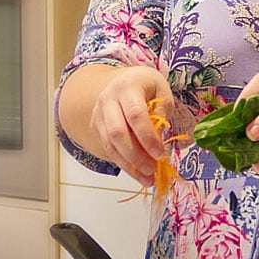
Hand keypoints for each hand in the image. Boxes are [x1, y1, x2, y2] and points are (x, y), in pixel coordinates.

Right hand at [90, 66, 174, 185]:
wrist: (124, 81)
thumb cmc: (146, 87)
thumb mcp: (162, 94)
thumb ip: (160, 118)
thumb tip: (157, 148)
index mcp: (127, 86)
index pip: (135, 115)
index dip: (147, 137)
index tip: (160, 154)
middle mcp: (108, 99)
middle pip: (117, 132)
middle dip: (135, 155)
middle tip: (151, 170)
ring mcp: (99, 113)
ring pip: (110, 144)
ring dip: (128, 165)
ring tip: (146, 178)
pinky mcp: (96, 126)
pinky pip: (107, 148)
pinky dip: (123, 164)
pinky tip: (137, 173)